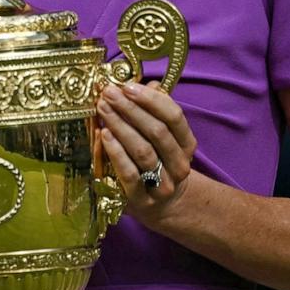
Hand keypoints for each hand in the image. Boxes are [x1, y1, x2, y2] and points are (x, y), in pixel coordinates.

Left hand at [96, 81, 198, 223]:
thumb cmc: (156, 160)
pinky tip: (102, 135)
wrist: (159, 205)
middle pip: (157, 132)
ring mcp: (162, 185)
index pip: (174, 117)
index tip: (127, 86)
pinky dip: (115, 153)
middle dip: (130, 109)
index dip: (151, 99)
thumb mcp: (161, 136)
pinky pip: (128, 174)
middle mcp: (179, 165)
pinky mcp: (141, 200)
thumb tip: (148, 84)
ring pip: (143, 152)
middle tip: (108, 93)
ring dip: (120, 127)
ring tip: (102, 109)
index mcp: (187, 145)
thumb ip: (155, 111)